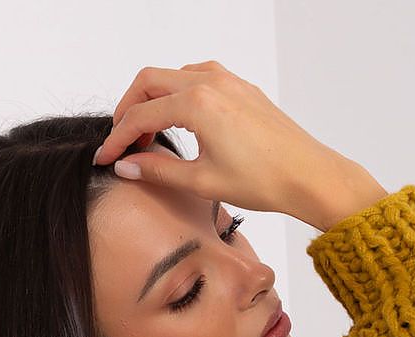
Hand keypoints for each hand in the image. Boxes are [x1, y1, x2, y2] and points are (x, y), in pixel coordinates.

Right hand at [91, 59, 361, 222]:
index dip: (118, 138)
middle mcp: (211, 82)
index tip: (106, 157)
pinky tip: (180, 120)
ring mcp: (228, 80)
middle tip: (121, 140)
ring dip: (154, 99)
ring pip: (173, 75)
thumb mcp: (203, 182)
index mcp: (198, 103)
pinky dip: (179, 93)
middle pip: (150, 82)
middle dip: (129, 109)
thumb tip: (128, 166)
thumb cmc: (265, 181)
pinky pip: (199, 76)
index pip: (141, 115)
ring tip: (149, 134)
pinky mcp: (241, 88)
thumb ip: (159, 171)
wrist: (309, 175)